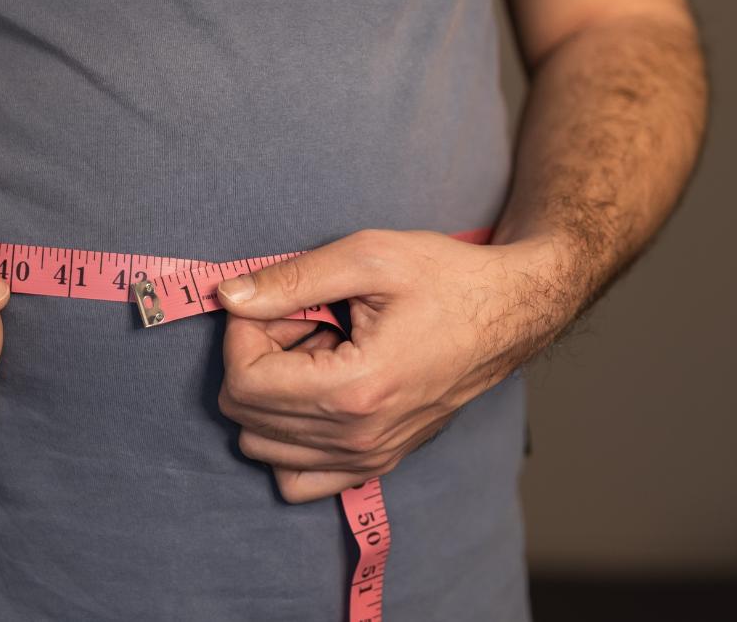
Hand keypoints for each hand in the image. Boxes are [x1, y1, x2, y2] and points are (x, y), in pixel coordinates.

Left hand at [214, 228, 571, 502]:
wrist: (508, 314)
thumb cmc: (446, 279)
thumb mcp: (368, 255)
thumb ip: (290, 278)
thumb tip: (228, 297)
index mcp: (355, 390)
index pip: (244, 382)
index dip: (243, 332)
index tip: (275, 302)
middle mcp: (358, 438)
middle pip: (246, 415)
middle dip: (257, 358)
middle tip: (301, 319)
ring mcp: (368, 458)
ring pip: (262, 446)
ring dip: (273, 394)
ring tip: (315, 350)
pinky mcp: (376, 464)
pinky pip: (298, 479)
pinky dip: (288, 438)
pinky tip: (315, 390)